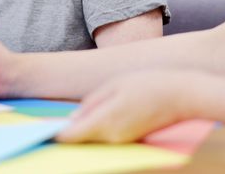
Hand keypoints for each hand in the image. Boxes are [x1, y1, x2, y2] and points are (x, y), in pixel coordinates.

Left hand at [57, 70, 198, 143]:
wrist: (184, 95)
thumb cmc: (150, 83)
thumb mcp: (114, 84)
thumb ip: (91, 103)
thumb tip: (73, 119)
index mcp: (104, 123)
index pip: (68, 137)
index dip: (52, 133)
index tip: (40, 128)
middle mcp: (111, 139)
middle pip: (79, 140)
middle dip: (67, 131)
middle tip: (50, 120)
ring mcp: (122, 142)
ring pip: (93, 139)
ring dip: (83, 130)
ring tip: (73, 115)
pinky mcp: (131, 140)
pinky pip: (107, 137)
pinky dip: (98, 130)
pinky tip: (98, 115)